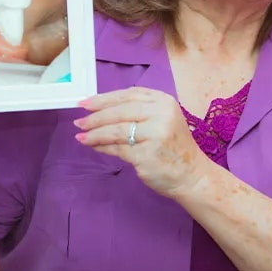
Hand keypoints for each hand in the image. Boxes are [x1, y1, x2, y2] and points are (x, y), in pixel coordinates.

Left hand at [74, 87, 205, 198]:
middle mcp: (161, 114)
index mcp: (163, 101)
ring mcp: (155, 135)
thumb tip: (99, 110)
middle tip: (79, 120)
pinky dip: (102, 147)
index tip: (85, 102)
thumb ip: (136, 112)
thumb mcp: (160, 120)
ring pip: (117, 130)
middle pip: (120, 111)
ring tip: (81, 135)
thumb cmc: (172, 147)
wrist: (192, 175)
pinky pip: (118, 149)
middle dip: (96, 116)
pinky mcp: (147, 155)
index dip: (104, 98)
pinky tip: (93, 146)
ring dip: (95, 133)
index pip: (128, 95)